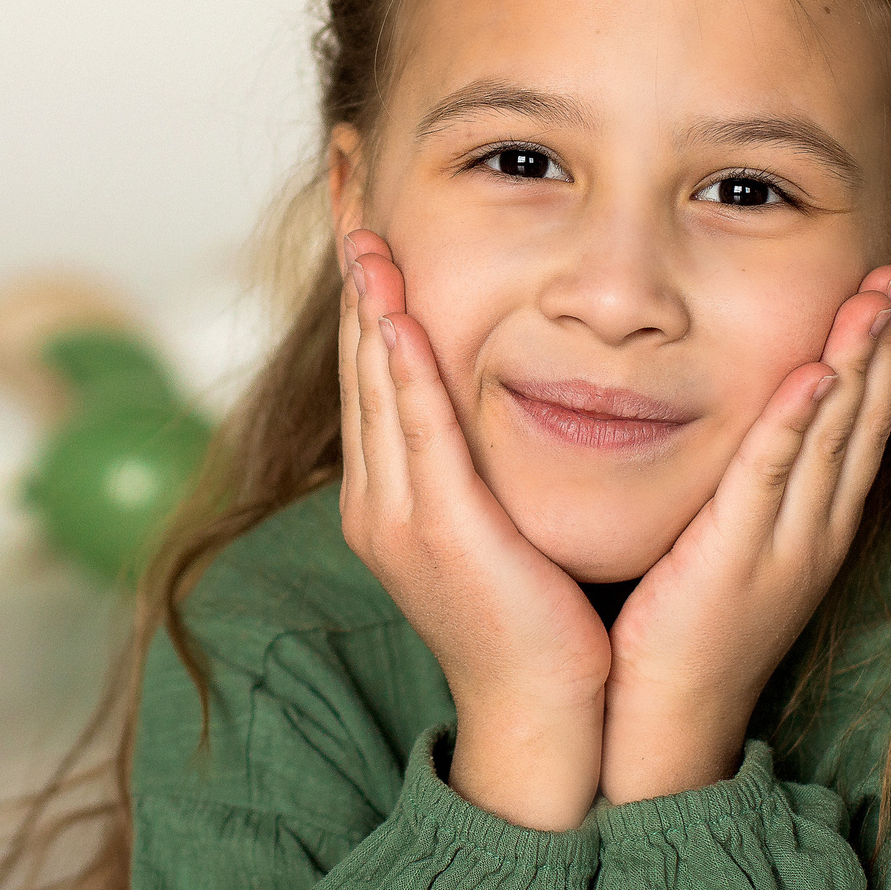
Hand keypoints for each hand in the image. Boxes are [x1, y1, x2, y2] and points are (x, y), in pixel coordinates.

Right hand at [336, 229, 611, 830]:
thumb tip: (499, 402)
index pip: (373, 364)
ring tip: (360, 215)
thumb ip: (486, 462)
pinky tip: (395, 305)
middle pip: (359, 355)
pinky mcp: (437, 528)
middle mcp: (379, 497)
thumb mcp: (499, 524)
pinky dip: (403, 360)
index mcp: (391, 494)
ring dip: (367, 293)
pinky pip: (414, 426)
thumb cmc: (543, 621)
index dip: (364, 282)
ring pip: (376, 379)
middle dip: (352, 264)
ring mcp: (398, 513)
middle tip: (345, 178)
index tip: (362, 208)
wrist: (545, 712)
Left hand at [600, 265, 890, 802]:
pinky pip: (771, 477)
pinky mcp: (736, 560)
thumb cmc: (685, 629)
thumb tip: (751, 413)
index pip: (865, 406)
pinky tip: (815, 372)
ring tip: (883, 283)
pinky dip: (796, 422)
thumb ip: (744, 479)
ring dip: (861, 354)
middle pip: (870, 406)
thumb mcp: (729, 539)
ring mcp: (787, 544)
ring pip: (836, 432)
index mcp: (818, 516)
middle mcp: (818, 523)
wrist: (670, 725)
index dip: (888, 334)